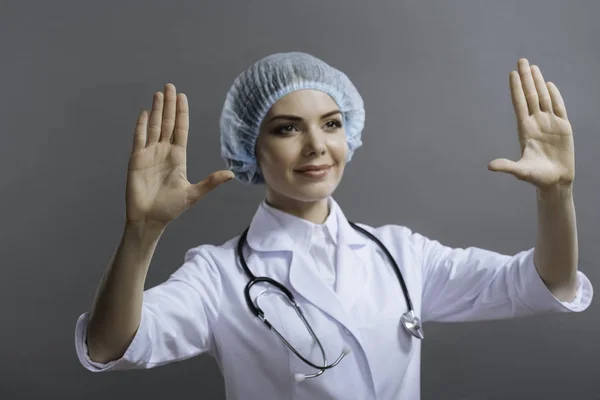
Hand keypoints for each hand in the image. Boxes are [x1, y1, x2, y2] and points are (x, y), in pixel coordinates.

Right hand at [125, 83, 234, 225]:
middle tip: (170, 86)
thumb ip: (210, 182)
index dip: (181, 113)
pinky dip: (141, 126)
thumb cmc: (170, 208)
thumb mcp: (193, 194)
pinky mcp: (136, 159)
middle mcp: (163, 152)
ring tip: (158, 94)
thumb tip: (231, 174)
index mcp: (177, 157)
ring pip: (153, 126)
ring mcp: (149, 154)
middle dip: (168, 105)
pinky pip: (139, 138)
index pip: (180, 129)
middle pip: (166, 123)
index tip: (182, 97)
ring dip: (155, 110)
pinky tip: (144, 113)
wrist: (149, 219)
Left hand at [488, 58, 573, 189]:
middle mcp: (536, 123)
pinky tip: (548, 84)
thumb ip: (507, 167)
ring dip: (538, 82)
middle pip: (530, 96)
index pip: (519, 105)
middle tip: (521, 60)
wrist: (555, 181)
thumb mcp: (520, 171)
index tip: (511, 74)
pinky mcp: (563, 127)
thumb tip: (490, 166)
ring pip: (543, 98)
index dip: (516, 89)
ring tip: (532, 67)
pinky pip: (559, 107)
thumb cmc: (536, 177)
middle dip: (526, 78)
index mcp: (525, 130)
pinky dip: (554, 95)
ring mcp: (549, 123)